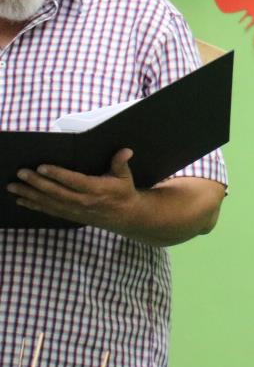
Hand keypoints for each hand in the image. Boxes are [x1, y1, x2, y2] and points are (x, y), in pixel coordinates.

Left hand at [8, 149, 141, 232]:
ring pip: (48, 202)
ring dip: (29, 194)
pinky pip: (48, 210)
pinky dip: (33, 205)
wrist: (124, 216)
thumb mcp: (125, 176)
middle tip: (21, 173)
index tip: (42, 167)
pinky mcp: (69, 214)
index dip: (57, 174)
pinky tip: (21, 200)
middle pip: (55, 192)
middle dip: (36, 183)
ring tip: (13, 187)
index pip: (73, 181)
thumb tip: (126, 150)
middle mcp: (82, 201)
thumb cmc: (123, 192)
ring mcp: (73, 209)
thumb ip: (121, 162)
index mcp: (96, 189)